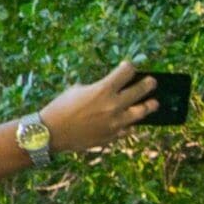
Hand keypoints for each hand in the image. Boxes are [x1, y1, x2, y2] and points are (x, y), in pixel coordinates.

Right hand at [32, 63, 157, 156]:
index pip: (127, 72)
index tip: (129, 67)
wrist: (50, 133)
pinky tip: (130, 122)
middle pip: (141, 89)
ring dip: (149, 106)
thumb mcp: (76, 91)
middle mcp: (114, 105)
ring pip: (142, 112)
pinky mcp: (112, 136)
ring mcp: (115, 122)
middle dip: (149, 83)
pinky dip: (129, 124)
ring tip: (153, 103)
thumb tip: (109, 88)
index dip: (129, 67)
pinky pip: (128, 129)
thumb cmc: (59, 109)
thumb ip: (96, 88)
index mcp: (103, 89)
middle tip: (152, 82)